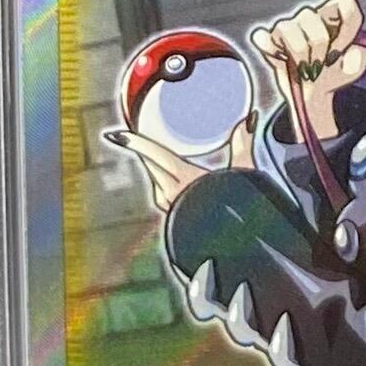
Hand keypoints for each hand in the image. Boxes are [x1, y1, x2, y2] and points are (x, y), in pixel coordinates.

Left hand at [105, 110, 257, 214]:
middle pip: (152, 164)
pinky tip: (171, 180)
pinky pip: (161, 192)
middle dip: (146, 149)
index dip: (136, 143)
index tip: (117, 135)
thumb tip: (249, 119)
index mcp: (185, 180)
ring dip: (154, 165)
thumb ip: (243, 144)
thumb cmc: (239, 210)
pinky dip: (163, 181)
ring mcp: (171, 207)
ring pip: (155, 179)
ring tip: (158, 152)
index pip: (155, 155)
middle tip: (139, 135)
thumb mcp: (243, 172)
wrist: (235, 247)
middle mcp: (172, 194)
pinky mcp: (175, 217)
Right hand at [250, 0, 365, 136]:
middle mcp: (311, 17)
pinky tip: (280, 58)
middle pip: (314, 17)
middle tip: (323, 62)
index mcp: (334, 17)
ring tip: (307, 67)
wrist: (312, 97)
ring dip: (301, 56)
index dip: (346, 22)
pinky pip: (265, 37)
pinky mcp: (269, 40)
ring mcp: (288, 27)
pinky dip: (271, 48)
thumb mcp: (355, 66)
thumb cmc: (335, 75)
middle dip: (321, 47)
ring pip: (291, 29)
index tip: (346, 43)